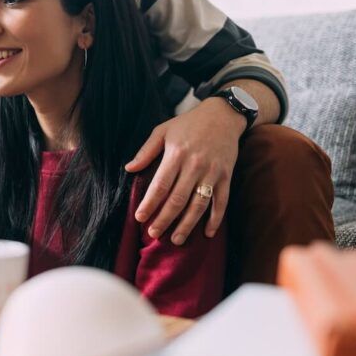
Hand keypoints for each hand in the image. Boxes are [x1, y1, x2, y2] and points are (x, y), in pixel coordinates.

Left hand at [125, 97, 244, 243]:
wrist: (223, 115)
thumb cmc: (188, 123)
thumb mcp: (163, 131)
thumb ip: (146, 151)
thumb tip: (129, 169)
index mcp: (176, 154)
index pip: (160, 185)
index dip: (150, 204)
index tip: (140, 218)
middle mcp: (194, 165)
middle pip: (178, 199)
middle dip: (164, 219)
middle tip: (154, 234)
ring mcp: (212, 172)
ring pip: (199, 205)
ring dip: (187, 225)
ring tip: (176, 240)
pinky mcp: (226, 177)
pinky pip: (221, 202)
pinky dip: (215, 219)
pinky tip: (207, 233)